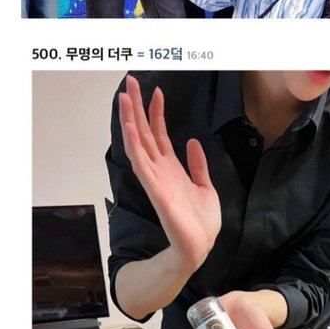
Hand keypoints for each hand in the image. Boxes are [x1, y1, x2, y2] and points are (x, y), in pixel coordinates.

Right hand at [118, 79, 221, 276]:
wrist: (200, 245)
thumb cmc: (201, 221)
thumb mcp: (205, 186)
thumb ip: (197, 164)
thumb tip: (191, 142)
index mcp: (171, 167)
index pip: (159, 133)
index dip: (157, 112)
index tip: (156, 91)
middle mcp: (159, 169)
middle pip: (144, 132)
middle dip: (137, 107)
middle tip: (130, 82)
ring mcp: (155, 178)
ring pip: (138, 143)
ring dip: (130, 120)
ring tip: (124, 98)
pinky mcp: (155, 190)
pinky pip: (141, 164)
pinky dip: (134, 145)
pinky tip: (129, 128)